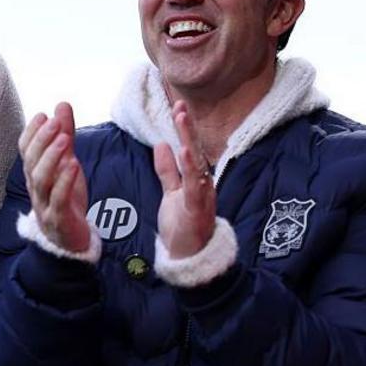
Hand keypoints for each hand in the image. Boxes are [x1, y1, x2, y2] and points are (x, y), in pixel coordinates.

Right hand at [20, 102, 89, 252]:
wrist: (70, 239)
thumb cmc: (66, 198)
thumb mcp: (67, 163)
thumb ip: (65, 135)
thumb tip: (61, 105)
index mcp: (34, 173)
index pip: (25, 150)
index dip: (31, 132)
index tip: (42, 114)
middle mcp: (35, 187)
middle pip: (31, 161)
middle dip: (42, 140)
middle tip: (54, 122)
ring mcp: (44, 203)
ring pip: (41, 179)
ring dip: (51, 158)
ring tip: (64, 140)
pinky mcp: (57, 218)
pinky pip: (58, 198)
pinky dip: (64, 181)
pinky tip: (74, 165)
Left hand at [153, 101, 216, 258]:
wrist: (189, 259)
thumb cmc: (182, 226)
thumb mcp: (171, 193)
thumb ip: (167, 171)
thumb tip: (162, 144)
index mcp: (196, 180)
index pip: (191, 148)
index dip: (185, 128)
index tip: (178, 106)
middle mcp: (203, 185)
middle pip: (196, 151)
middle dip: (188, 128)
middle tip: (180, 105)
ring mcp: (202, 197)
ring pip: (197, 165)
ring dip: (190, 141)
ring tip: (182, 120)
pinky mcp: (197, 211)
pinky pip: (194, 187)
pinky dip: (190, 169)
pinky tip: (185, 152)